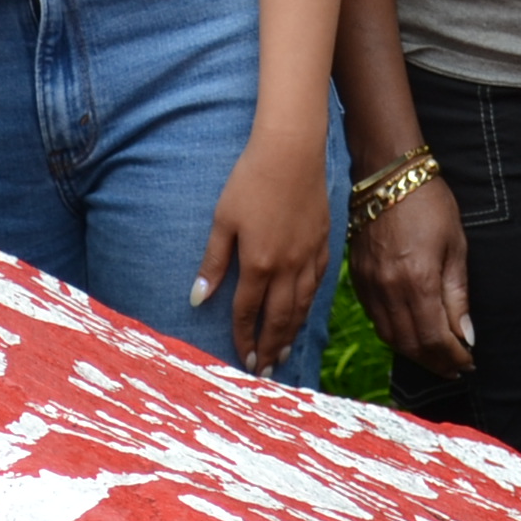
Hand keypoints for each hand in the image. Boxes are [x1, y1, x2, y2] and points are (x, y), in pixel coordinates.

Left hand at [194, 128, 333, 377]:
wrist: (292, 150)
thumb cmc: (250, 180)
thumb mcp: (223, 220)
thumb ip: (213, 262)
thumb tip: (197, 299)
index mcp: (258, 263)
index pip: (248, 311)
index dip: (243, 337)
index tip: (241, 359)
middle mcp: (287, 266)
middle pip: (279, 318)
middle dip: (269, 347)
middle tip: (263, 370)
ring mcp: (308, 255)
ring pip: (302, 305)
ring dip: (291, 332)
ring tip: (283, 353)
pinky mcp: (323, 242)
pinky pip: (318, 282)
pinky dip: (310, 303)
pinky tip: (305, 311)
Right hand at [350, 174, 472, 377]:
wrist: (387, 174)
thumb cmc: (429, 204)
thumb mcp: (456, 246)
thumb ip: (459, 295)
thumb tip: (466, 335)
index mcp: (418, 280)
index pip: (435, 337)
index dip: (454, 357)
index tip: (469, 363)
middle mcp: (389, 289)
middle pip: (411, 344)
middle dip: (436, 362)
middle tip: (455, 368)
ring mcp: (369, 285)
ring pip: (390, 337)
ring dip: (415, 353)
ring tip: (436, 358)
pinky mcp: (357, 279)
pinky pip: (375, 320)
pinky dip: (395, 335)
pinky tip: (411, 335)